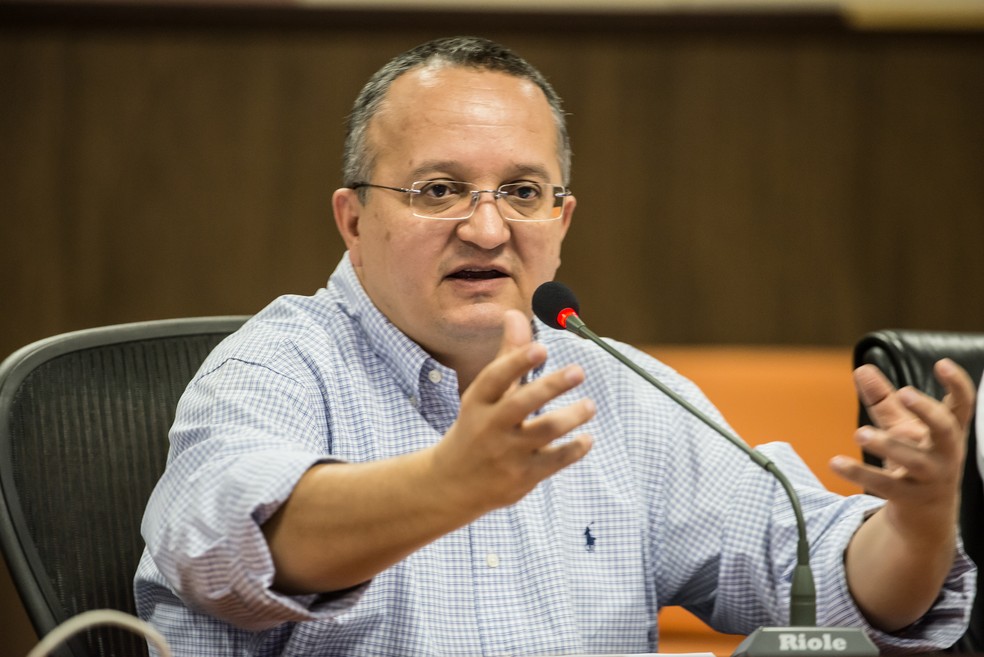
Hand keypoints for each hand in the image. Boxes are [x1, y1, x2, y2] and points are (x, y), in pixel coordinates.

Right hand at [430, 309, 594, 514]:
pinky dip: (573, 449)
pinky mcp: (522, 476)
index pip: (495, 377)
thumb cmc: (476, 427)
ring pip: (543, 431)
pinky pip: (553, 461)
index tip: (541, 347)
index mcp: (478, 402)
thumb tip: (515, 314)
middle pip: (521, 403)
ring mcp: (506, 453)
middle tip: (579, 370)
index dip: (517, 361)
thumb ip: (506, 355)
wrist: (453, 484)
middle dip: (550, 386)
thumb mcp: (484, 394)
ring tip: (589, 406)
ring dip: (569, 417)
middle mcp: (490, 426)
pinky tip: (587, 438)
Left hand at [832, 359, 975, 630]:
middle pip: (945, 430)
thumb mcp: (901, 428)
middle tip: (903, 393)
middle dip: (927, 411)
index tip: (943, 364)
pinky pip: (886, 486)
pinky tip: (835, 462)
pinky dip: (859, 473)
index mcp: (948, 433)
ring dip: (887, 445)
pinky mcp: (911, 499)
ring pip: (914, 460)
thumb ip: (883, 400)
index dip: (958, 385)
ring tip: (859, 433)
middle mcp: (947, 454)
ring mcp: (932, 479)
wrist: (924, 516)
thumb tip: (862, 368)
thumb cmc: (915, 460)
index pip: (962, 407)